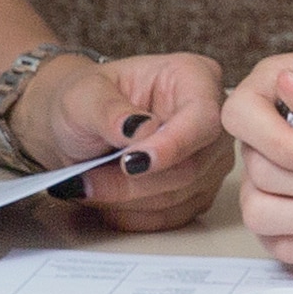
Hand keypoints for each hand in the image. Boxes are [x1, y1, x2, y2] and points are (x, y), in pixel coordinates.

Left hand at [22, 48, 232, 231]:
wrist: (80, 129)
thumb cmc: (88, 102)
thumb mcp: (83, 97)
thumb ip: (109, 111)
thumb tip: (139, 129)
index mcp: (194, 77)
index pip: (203, 117)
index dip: (172, 145)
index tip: (132, 163)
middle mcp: (212, 120)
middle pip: (192, 165)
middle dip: (135, 182)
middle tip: (88, 180)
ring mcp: (210, 160)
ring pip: (180, 196)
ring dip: (128, 200)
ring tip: (89, 185)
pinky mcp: (199, 192)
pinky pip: (173, 216)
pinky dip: (134, 214)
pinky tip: (108, 198)